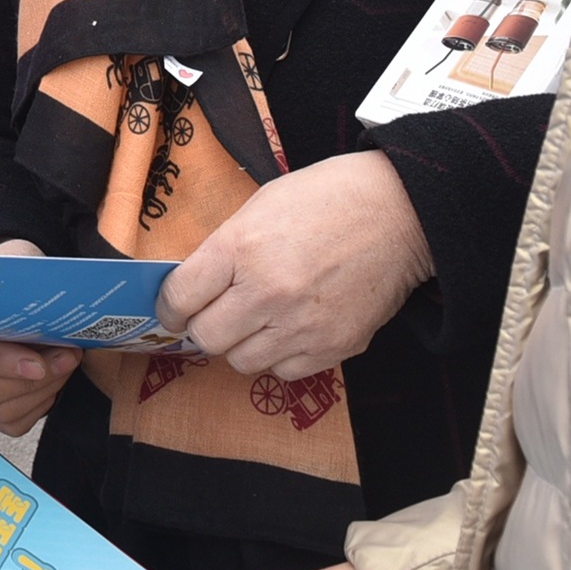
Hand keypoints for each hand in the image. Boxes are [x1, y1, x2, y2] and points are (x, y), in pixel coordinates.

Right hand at [0, 238, 79, 433]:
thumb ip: (20, 277)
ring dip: (43, 390)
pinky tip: (54, 379)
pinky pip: (14, 422)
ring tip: (67, 362)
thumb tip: (46, 296)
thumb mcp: (12, 261)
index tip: (37, 363)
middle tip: (68, 357)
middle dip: (31, 380)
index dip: (0, 362)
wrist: (10, 290)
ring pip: (1, 410)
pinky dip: (40, 404)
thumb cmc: (10, 275)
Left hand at [157, 150, 432, 381]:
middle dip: (204, 326)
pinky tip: (290, 328)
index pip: (180, 297)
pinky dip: (280, 356)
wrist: (400, 211)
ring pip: (242, 362)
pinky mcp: (335, 346)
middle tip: (215, 313)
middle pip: (207, 338)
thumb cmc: (327, 198)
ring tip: (258, 319)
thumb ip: (223, 250)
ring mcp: (303, 324)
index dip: (169, 306)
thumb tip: (192, 287)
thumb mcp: (259, 207)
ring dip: (242, 344)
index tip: (173, 307)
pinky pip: (285, 371)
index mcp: (242, 248)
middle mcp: (268, 292)